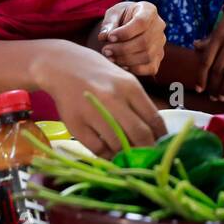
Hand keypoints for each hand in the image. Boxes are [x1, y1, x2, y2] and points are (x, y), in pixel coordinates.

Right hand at [32, 41, 166, 157]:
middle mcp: (113, 99)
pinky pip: (98, 149)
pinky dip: (107, 156)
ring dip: (127, 155)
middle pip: (140, 135)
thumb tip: (155, 134)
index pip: (154, 119)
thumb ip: (139, 105)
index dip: (161, 138)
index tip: (162, 147)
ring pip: (119, 145)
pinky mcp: (76, 125)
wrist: (61, 66)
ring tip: (128, 157)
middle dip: (147, 151)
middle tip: (147, 158)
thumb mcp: (123, 81)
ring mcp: (93, 113)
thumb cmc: (98, 75)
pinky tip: (110, 153)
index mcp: (129, 87)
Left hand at [96, 1, 165, 76]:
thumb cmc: (120, 17)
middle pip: (144, 42)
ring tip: (110, 58)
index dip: (125, 32)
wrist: (128, 24)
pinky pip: (150, 68)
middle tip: (106, 51)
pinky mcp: (158, 57)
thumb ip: (109, 23)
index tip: (110, 37)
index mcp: (148, 11)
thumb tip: (104, 36)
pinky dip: (134, 69)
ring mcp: (161, 43)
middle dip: (122, 49)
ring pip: (147, 56)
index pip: (141, 22)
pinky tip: (121, 65)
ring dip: (126, 60)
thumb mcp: (113, 13)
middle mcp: (159, 26)